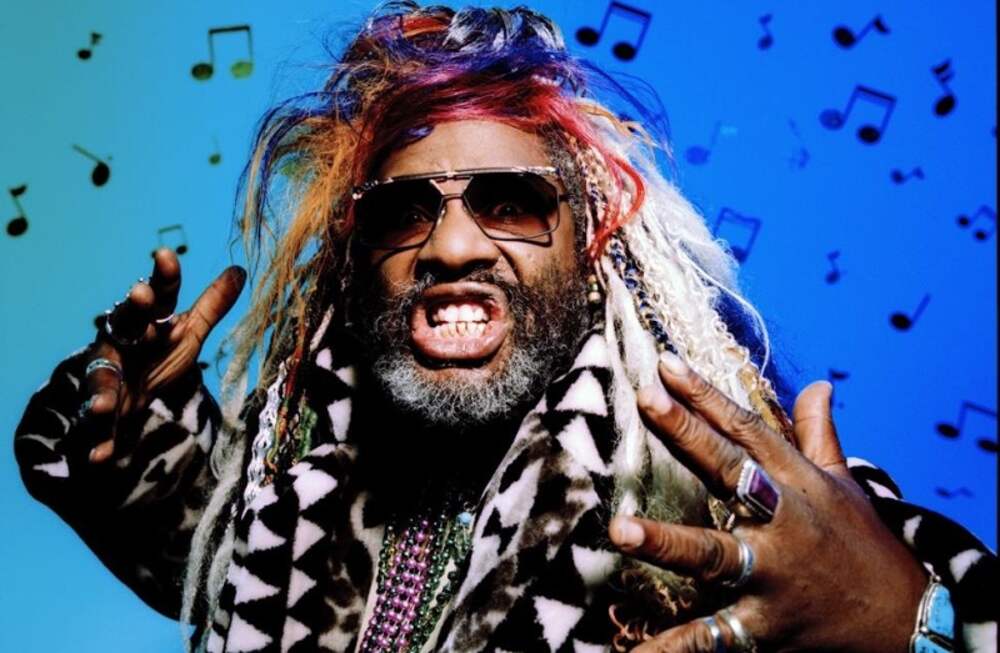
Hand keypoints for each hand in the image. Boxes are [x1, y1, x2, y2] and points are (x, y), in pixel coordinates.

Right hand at [81, 248, 245, 463]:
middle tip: (140, 296)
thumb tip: (239, 269)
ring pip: (102, 378)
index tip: (166, 254)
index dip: (163, 277)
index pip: (158, 296)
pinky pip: (95, 428)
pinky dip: (97, 442)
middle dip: (133, 311)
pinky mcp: (96, 415)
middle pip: (126, 324)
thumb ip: (209, 306)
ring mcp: (105, 377)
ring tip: (103, 404)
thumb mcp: (187, 334)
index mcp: (146, 322)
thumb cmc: (155, 358)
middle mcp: (121, 343)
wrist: (120, 404)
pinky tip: (99, 456)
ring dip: (103, 389)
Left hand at [608, 352, 927, 652]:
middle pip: (730, 470)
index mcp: (798, 482)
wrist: (908, 620)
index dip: (706, 393)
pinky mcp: (767, 624)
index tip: (664, 363)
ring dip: (669, 543)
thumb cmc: (864, 544)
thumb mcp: (844, 484)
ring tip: (621, 530)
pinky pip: (715, 636)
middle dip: (687, 434)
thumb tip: (818, 386)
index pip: (746, 428)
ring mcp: (773, 574)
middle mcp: (784, 521)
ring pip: (717, 554)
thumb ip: (820, 435)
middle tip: (645, 399)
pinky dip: (678, 646)